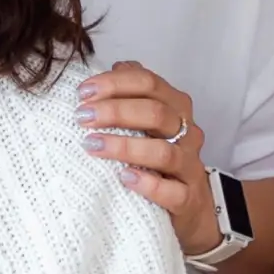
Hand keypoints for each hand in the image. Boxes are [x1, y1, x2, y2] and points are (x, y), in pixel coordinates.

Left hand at [75, 61, 220, 259]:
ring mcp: (190, 166)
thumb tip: (113, 66)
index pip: (148, 82)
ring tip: (92, 145)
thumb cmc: (158, 158)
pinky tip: (123, 177)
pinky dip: (147, 184)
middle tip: (82, 117)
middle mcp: (187, 132)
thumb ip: (133, 93)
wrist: (191, 206)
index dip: (114, 83)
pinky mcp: (188, 198)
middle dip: (115, 111)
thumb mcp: (147, 122)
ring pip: (163, 152)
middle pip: (156, 112)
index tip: (83, 92)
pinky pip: (173, 191)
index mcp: (176, 106)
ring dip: (124, 146)